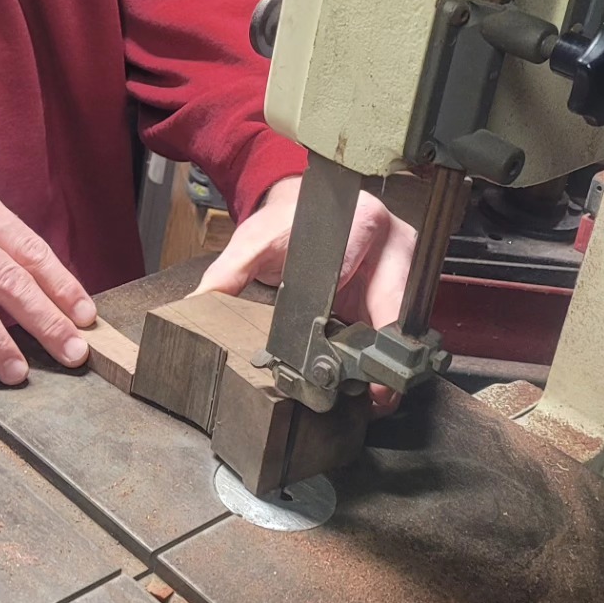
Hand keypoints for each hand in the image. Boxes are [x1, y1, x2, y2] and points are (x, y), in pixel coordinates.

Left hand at [195, 174, 416, 416]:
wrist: (301, 208)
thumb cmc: (283, 223)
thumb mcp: (253, 243)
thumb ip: (227, 273)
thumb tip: (197, 303)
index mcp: (362, 222)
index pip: (367, 278)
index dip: (360, 321)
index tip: (346, 357)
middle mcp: (392, 242)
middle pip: (398, 305)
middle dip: (386, 352)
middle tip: (372, 392)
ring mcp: (401, 266)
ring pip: (406, 321)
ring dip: (389, 358)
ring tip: (373, 394)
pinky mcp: (399, 286)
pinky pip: (398, 325)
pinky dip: (384, 352)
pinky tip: (371, 378)